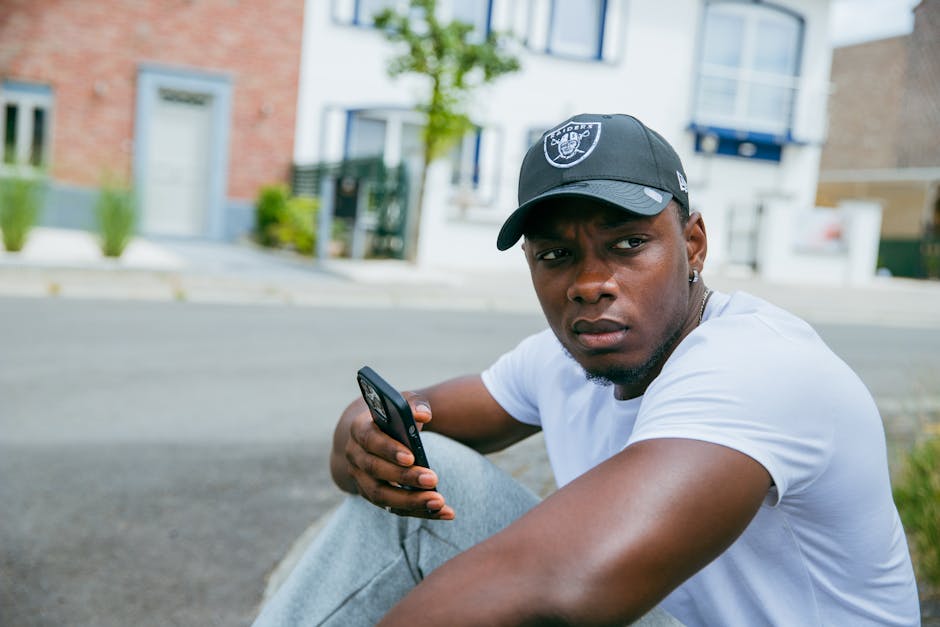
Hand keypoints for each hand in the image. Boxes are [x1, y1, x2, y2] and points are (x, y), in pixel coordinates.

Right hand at [344, 395, 454, 519]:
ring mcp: (361, 479)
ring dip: (410, 501)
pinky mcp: (373, 495)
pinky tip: (445, 512)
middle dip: (405, 477)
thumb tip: (423, 414)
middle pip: (376, 471)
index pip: (370, 440)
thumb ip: (414, 404)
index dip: (389, 450)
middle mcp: (355, 456)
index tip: (412, 457)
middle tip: (433, 479)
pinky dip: (419, 511)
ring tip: (439, 502)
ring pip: (381, 495)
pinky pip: (394, 508)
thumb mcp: (403, 403)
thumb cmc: (393, 416)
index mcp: (359, 430)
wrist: (374, 434)